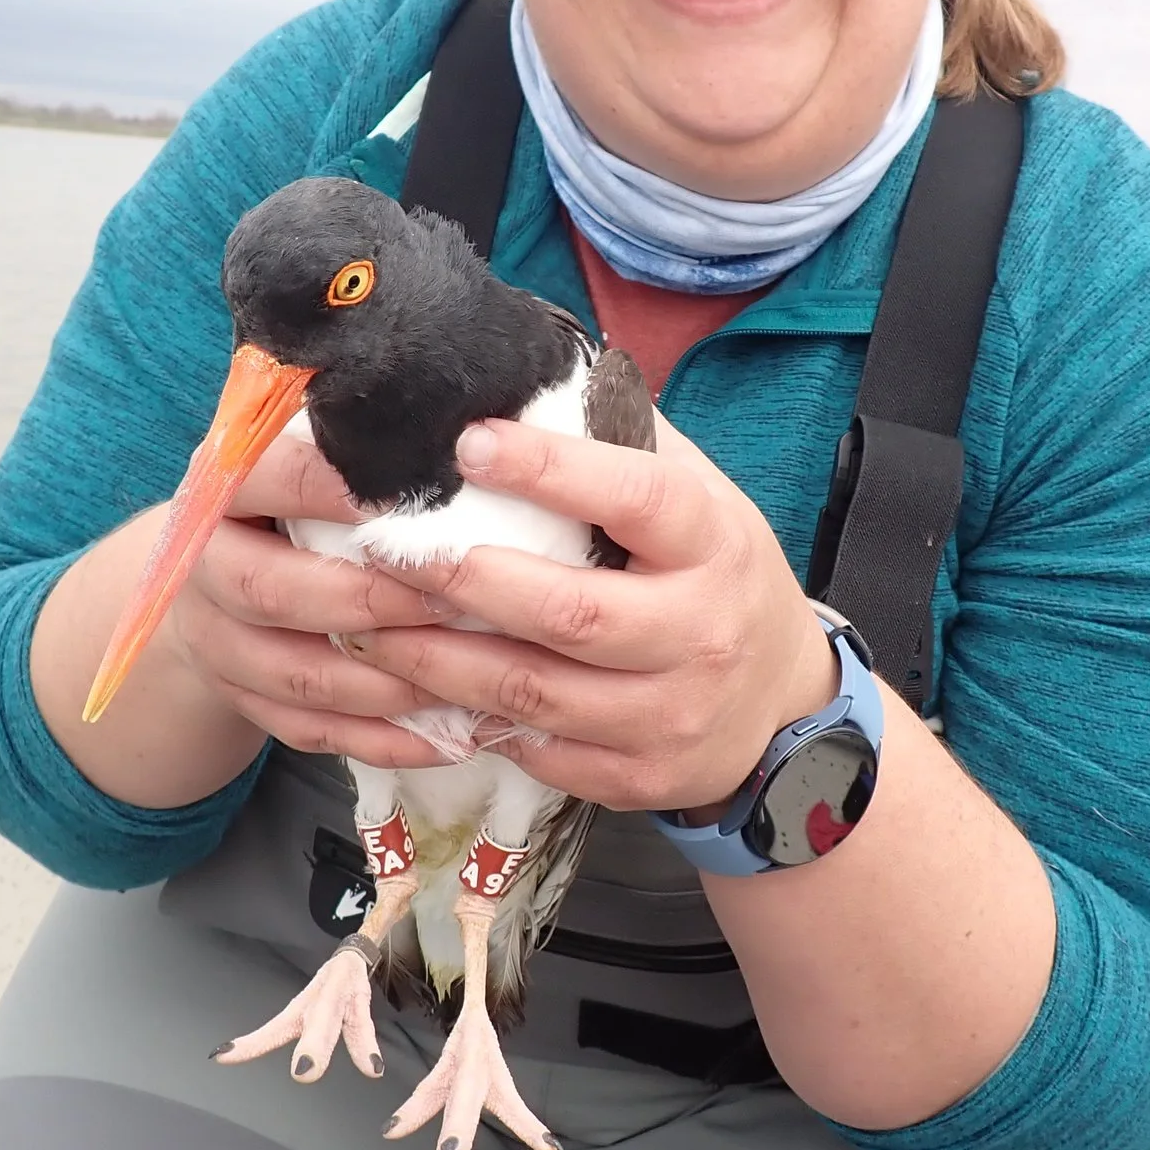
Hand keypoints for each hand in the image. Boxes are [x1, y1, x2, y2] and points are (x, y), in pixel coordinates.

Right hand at [149, 435, 456, 770]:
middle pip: (273, 593)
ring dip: (386, 682)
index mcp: (223, 487)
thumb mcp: (307, 449)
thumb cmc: (296, 494)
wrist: (216, 567)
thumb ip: (358, 438)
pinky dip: (380, 740)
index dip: (336, 490)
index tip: (417, 492)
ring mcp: (218, 642)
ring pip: (297, 675)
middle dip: (370, 601)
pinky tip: (447, 738)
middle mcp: (206, 566)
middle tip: (454, 598)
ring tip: (466, 675)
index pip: (272, 480)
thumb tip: (467, 418)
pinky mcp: (243, 700)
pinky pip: (311, 732)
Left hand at [337, 413, 837, 812]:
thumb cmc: (713, 572)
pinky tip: (416, 692)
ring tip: (367, 625)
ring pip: (534, 692)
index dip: (552, 472)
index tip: (468, 443)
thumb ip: (623, 442)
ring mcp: (672, 713)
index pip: (636, 498)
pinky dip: (470, 721)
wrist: (781, 701)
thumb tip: (523, 373)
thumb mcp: (699, 495)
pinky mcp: (642, 776)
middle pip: (569, 612)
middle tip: (383, 549)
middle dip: (463, 581)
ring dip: (438, 661)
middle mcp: (701, 632)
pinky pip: (538, 750)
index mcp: (716, 542)